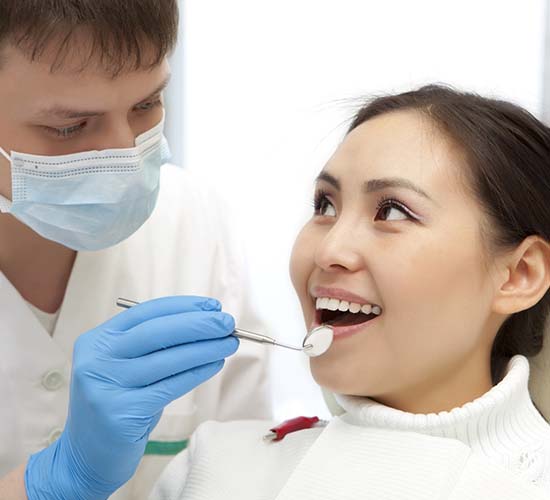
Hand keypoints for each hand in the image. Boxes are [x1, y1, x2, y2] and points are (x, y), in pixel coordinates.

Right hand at [24, 296, 237, 499]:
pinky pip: (170, 386)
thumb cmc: (119, 404)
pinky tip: (215, 365)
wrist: (88, 456)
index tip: (213, 306)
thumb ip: (153, 344)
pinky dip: (197, 372)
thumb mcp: (125, 366)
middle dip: (198, 324)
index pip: (145, 312)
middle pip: (157, 332)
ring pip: (168, 359)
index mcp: (97, 340)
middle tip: (228, 322)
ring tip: (229, 343)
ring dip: (205, 348)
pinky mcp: (121, 413)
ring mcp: (106, 386)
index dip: (183, 306)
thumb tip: (205, 322)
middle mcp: (96, 359)